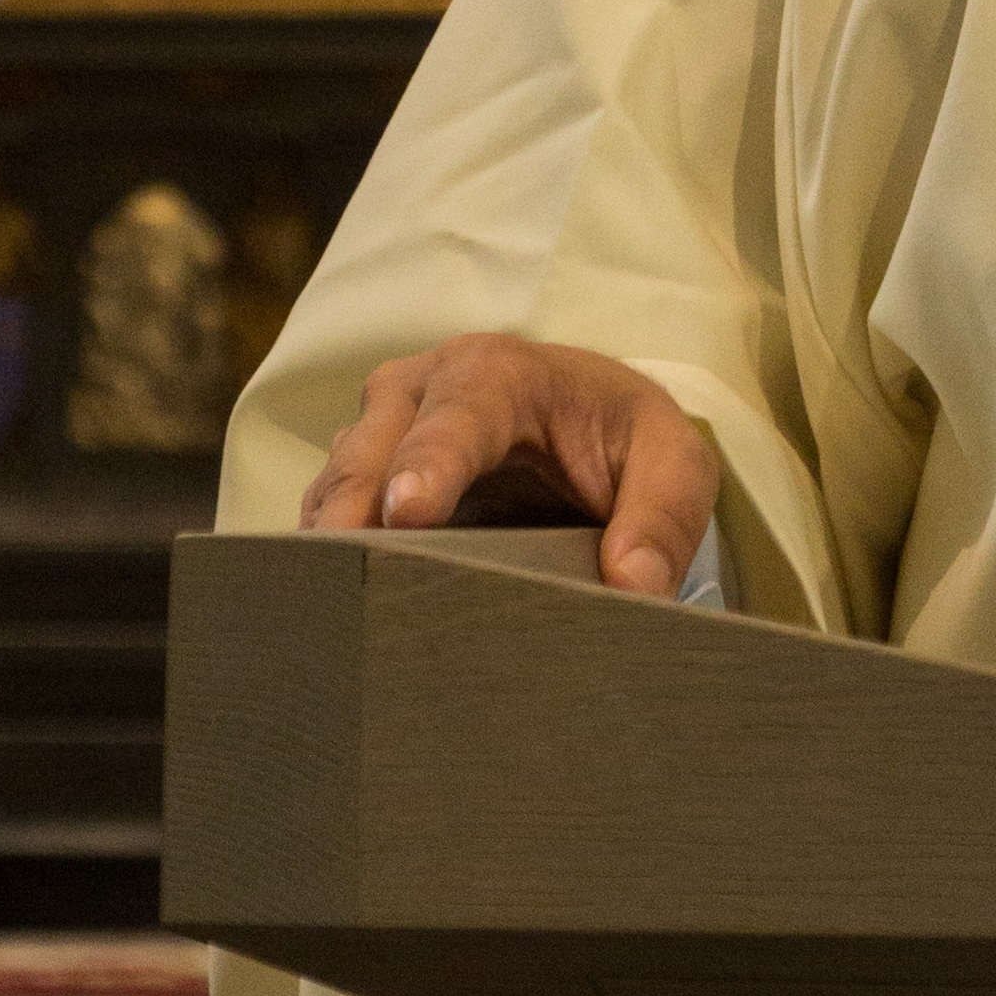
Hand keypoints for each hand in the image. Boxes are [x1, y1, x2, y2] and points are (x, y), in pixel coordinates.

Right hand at [298, 333, 719, 599]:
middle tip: (339, 588)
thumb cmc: (624, 442)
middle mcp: (422, 392)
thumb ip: (663, 516)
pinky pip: (322, 528)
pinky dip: (321, 570)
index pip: (458, 416)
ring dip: (327, 553)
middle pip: (370, 457)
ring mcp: (378, 437)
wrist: (586, 428)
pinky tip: (326, 621)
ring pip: (332, 495)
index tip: (406, 513)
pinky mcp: (357, 486)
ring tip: (325, 622)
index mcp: (501, 373)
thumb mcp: (673, 465)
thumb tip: (634, 586)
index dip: (429, 463)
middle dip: (352, 517)